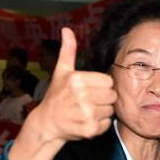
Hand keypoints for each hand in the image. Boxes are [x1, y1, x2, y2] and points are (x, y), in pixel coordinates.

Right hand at [22, 28, 116, 144]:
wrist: (47, 123)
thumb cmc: (56, 96)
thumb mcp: (61, 71)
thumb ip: (68, 51)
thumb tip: (67, 29)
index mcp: (78, 80)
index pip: (108, 81)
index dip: (101, 86)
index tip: (90, 89)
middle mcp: (82, 96)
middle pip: (112, 96)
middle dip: (103, 99)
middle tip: (89, 101)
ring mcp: (86, 114)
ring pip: (110, 110)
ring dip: (102, 112)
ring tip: (86, 111)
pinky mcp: (89, 129)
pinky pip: (107, 124)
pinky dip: (100, 124)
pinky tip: (87, 121)